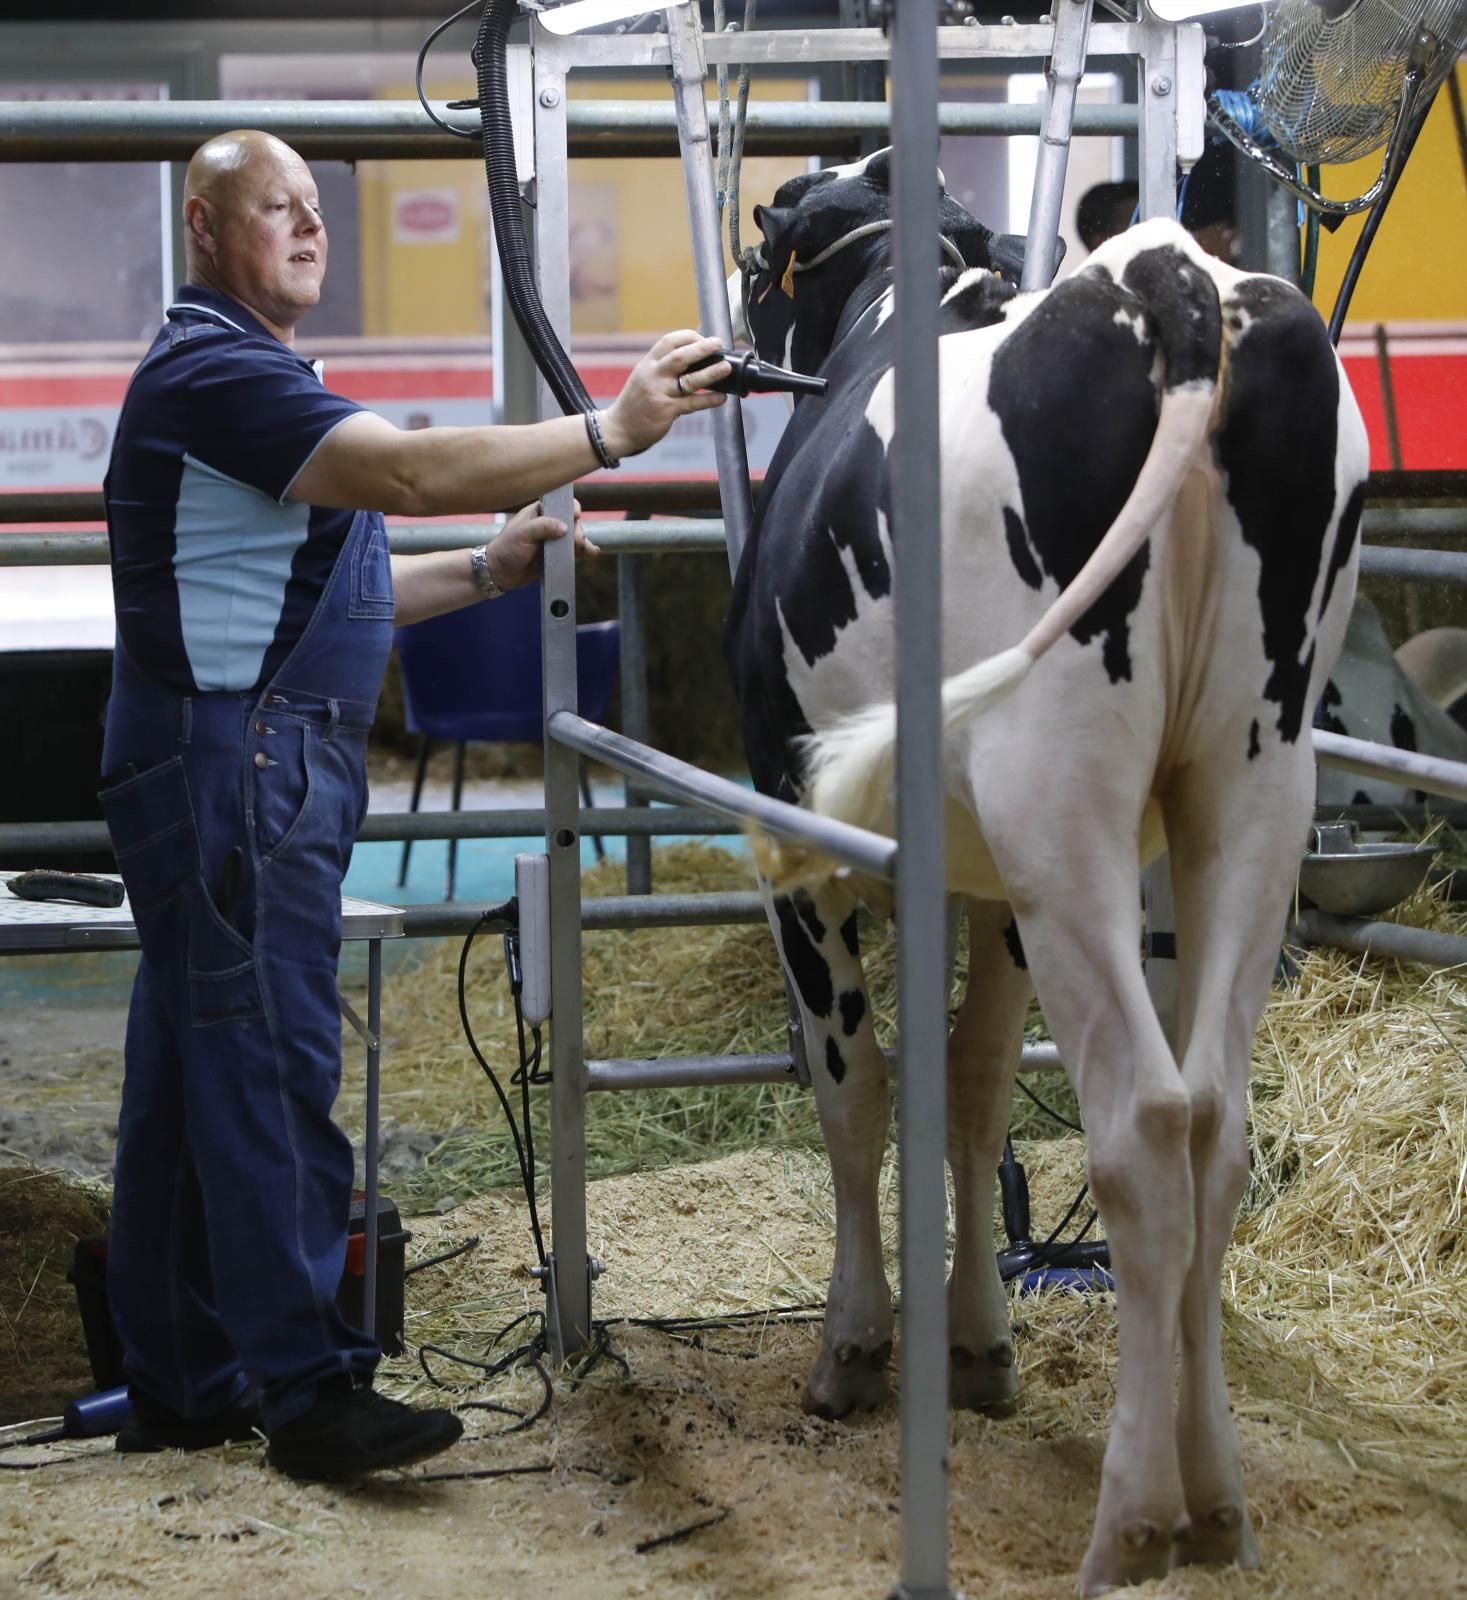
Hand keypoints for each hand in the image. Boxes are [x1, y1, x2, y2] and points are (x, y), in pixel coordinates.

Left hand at [485, 499, 597, 589]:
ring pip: (576, 537)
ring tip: (584, 550)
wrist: (500, 573)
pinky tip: (592, 553)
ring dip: (583, 542)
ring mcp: (554, 541)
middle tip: (576, 542)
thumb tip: (565, 527)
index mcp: (539, 512)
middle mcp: (549, 524)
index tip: (575, 515)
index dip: (571, 507)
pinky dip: (584, 552)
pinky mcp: (557, 556)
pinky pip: (574, 552)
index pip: (561, 504)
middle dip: (577, 531)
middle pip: (572, 522)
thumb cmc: (506, 548)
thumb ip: (542, 526)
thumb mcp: (521, 534)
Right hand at [601, 330, 730, 459]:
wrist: (619, 428)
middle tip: (718, 343)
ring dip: (711, 372)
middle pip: (680, 356)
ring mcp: (660, 393)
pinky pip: (692, 403)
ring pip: (690, 380)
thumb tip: (694, 358)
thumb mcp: (644, 377)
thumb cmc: (636, 402)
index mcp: (648, 363)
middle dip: (701, 348)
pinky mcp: (667, 411)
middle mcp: (653, 375)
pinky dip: (708, 400)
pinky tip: (721, 398)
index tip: (704, 338)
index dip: (689, 337)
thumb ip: (664, 367)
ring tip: (726, 367)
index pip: (669, 341)